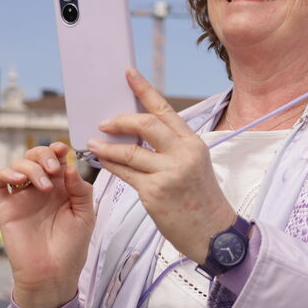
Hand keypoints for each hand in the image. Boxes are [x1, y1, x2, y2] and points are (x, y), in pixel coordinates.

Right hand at [0, 141, 94, 307]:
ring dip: (31, 167)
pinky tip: (17, 179)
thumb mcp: (86, 215)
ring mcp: (22, 197)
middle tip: (54, 168)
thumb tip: (69, 167)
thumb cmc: (72, 247)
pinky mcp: (5, 207)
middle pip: (34, 157)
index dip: (57, 150)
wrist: (54, 272)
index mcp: (62, 189)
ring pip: (16, 165)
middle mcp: (40, 190)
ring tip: (45, 185)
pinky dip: (3, 173)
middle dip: (44, 154)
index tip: (64, 150)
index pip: (56, 160)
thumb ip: (81, 190)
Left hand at [89, 68, 235, 264]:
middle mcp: (183, 154)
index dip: (144, 90)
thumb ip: (171, 147)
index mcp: (193, 143)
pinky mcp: (155, 192)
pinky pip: (125, 173)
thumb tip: (139, 132)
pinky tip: (102, 162)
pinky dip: (110, 165)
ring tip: (94, 143)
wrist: (213, 232)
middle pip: (146, 124)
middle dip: (121, 120)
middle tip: (104, 122)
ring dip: (107, 145)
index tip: (128, 74)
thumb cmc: (201, 200)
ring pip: (130, 150)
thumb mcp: (194, 166)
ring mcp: (169, 172)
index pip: (165, 110)